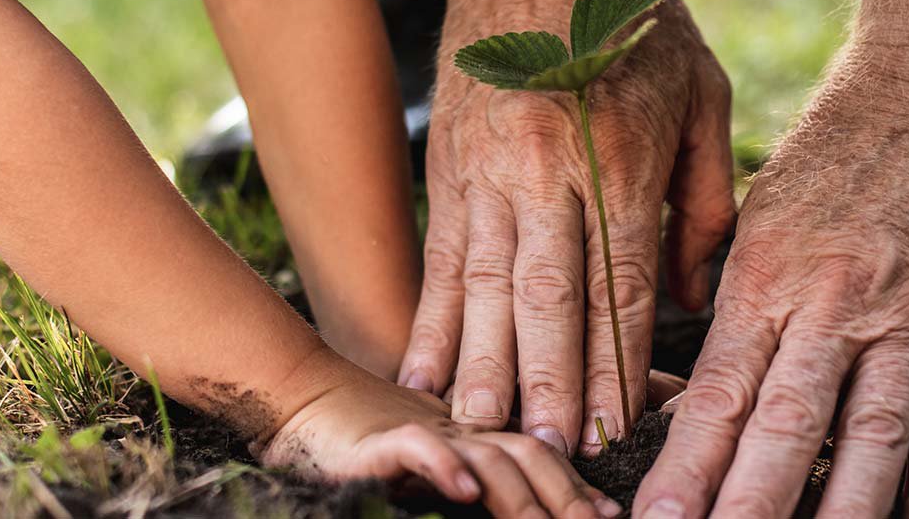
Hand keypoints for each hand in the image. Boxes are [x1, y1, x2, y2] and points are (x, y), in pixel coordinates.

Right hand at [264, 377, 622, 517]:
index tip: (611, 516)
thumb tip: (510, 504)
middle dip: (566, 496)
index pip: (542, 453)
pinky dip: (444, 468)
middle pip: (530, 453)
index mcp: (476, 433)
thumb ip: (478, 479)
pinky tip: (465, 492)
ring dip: (522, 496)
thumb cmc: (365, 444)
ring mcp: (423, 430)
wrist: (298, 401)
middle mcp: (459, 427)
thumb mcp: (434, 464)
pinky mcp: (377, 440)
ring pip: (487, 455)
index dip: (578, 485)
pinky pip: (417, 449)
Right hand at [399, 0, 735, 457]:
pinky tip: (425, 373)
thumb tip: (695, 297)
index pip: (619, 278)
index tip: (617, 421)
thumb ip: (707, 201)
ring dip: (486, 364)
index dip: (617, 358)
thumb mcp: (700, 96)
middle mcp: (548, 168)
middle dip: (550, 380)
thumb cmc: (635, 28)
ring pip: (487, 284)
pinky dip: (432, 321)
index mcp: (620, 155)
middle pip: (549, 294)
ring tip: (484, 429)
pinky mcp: (448, 170)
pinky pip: (439, 258)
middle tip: (552, 447)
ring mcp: (489, 171)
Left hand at [634, 59, 908, 517]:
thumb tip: (689, 396)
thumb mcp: (757, 217)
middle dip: (746, 509)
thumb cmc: (833, 154)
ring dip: (837, 518)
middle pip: (785, 432)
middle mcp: (832, 307)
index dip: (685, 467)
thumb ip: (730, 304)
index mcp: (765, 278)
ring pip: (868, 446)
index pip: (718, 394)